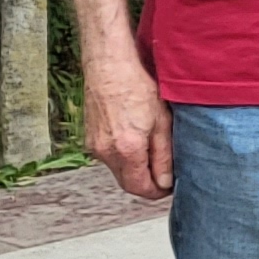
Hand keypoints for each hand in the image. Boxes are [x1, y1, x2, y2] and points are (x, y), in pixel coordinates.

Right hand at [83, 69, 173, 199]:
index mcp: (127, 150)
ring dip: (135, 169)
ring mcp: (94, 146)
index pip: (140, 188)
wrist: (108, 67)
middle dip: (146, 183)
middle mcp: (106, 152)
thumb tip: (165, 182)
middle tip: (164, 173)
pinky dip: (123, 157)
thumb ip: (163, 156)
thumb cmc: (137, 87)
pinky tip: (134, 139)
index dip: (157, 191)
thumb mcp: (162, 122)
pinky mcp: (89, 138)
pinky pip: (109, 157)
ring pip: (118, 170)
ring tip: (151, 150)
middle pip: (127, 183)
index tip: (169, 186)